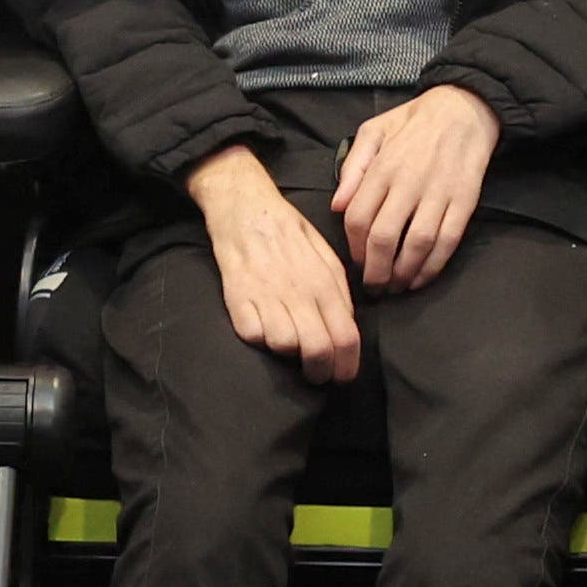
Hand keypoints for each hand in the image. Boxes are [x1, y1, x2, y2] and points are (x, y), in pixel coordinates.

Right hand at [187, 147, 361, 381]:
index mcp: (325, 283)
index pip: (346, 337)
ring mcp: (267, 295)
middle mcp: (299, 291)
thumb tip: (348, 327)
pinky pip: (253, 336)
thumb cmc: (290, 234)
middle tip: (317, 376)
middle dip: (321, 373)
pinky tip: (264, 328)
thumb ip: (340, 293)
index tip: (343, 376)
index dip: (348, 366)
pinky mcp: (238, 298)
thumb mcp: (327, 257)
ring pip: (285, 346)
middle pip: (318, 350)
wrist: (247, 210)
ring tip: (289, 346)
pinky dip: (259, 339)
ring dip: (288, 354)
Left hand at [331, 82, 501, 293]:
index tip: (355, 263)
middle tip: (373, 286)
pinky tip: (421, 278)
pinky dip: (433, 266)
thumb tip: (337, 207)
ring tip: (396, 287)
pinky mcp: (464, 201)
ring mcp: (439, 193)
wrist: (464, 109)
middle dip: (375, 271)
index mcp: (382, 167)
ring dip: (403, 273)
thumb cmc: (414, 121)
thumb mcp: (372, 131)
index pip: (358, 218)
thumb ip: (352, 168)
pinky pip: (448, 241)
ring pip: (416, 245)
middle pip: (383, 238)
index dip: (353, 249)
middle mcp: (408, 182)